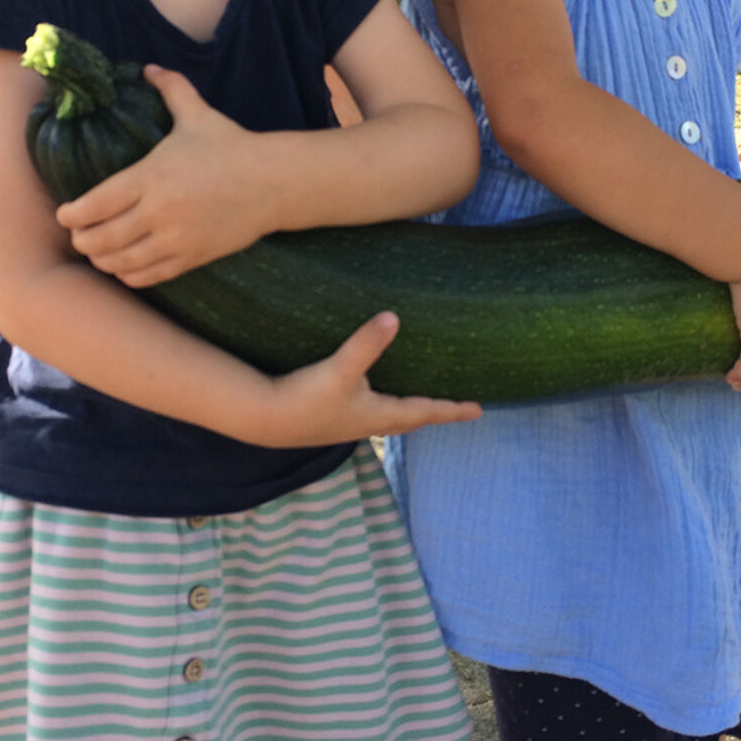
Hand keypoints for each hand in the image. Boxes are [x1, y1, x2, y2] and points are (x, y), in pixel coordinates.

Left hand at [55, 66, 274, 284]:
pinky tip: (124, 268)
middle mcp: (158, 211)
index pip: (95, 204)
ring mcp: (175, 238)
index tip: (63, 215)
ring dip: (103, 261)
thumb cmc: (231, 146)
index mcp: (151, 177)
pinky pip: (149, 275)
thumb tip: (149, 68)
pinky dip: (130, 275)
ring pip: (122, 262)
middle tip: (77, 236)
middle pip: (102, 238)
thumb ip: (171, 89)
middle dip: (82, 241)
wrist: (273, 182)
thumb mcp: (197, 115)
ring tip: (97, 254)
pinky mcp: (192, 257)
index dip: (72, 215)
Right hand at [259, 312, 481, 446]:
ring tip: (417, 399)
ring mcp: (346, 423)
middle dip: (431, 411)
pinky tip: (369, 393)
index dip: (451, 409)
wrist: (262, 418)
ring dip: (405, 410)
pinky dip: (380, 403)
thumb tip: (393, 317)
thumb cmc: (304, 398)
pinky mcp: (327, 418)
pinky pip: (366, 412)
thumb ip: (366, 344)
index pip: (424, 412)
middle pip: (408, 419)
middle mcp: (366, 423)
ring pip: (386, 417)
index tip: (477, 410)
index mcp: (378, 414)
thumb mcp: (339, 369)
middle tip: (453, 406)